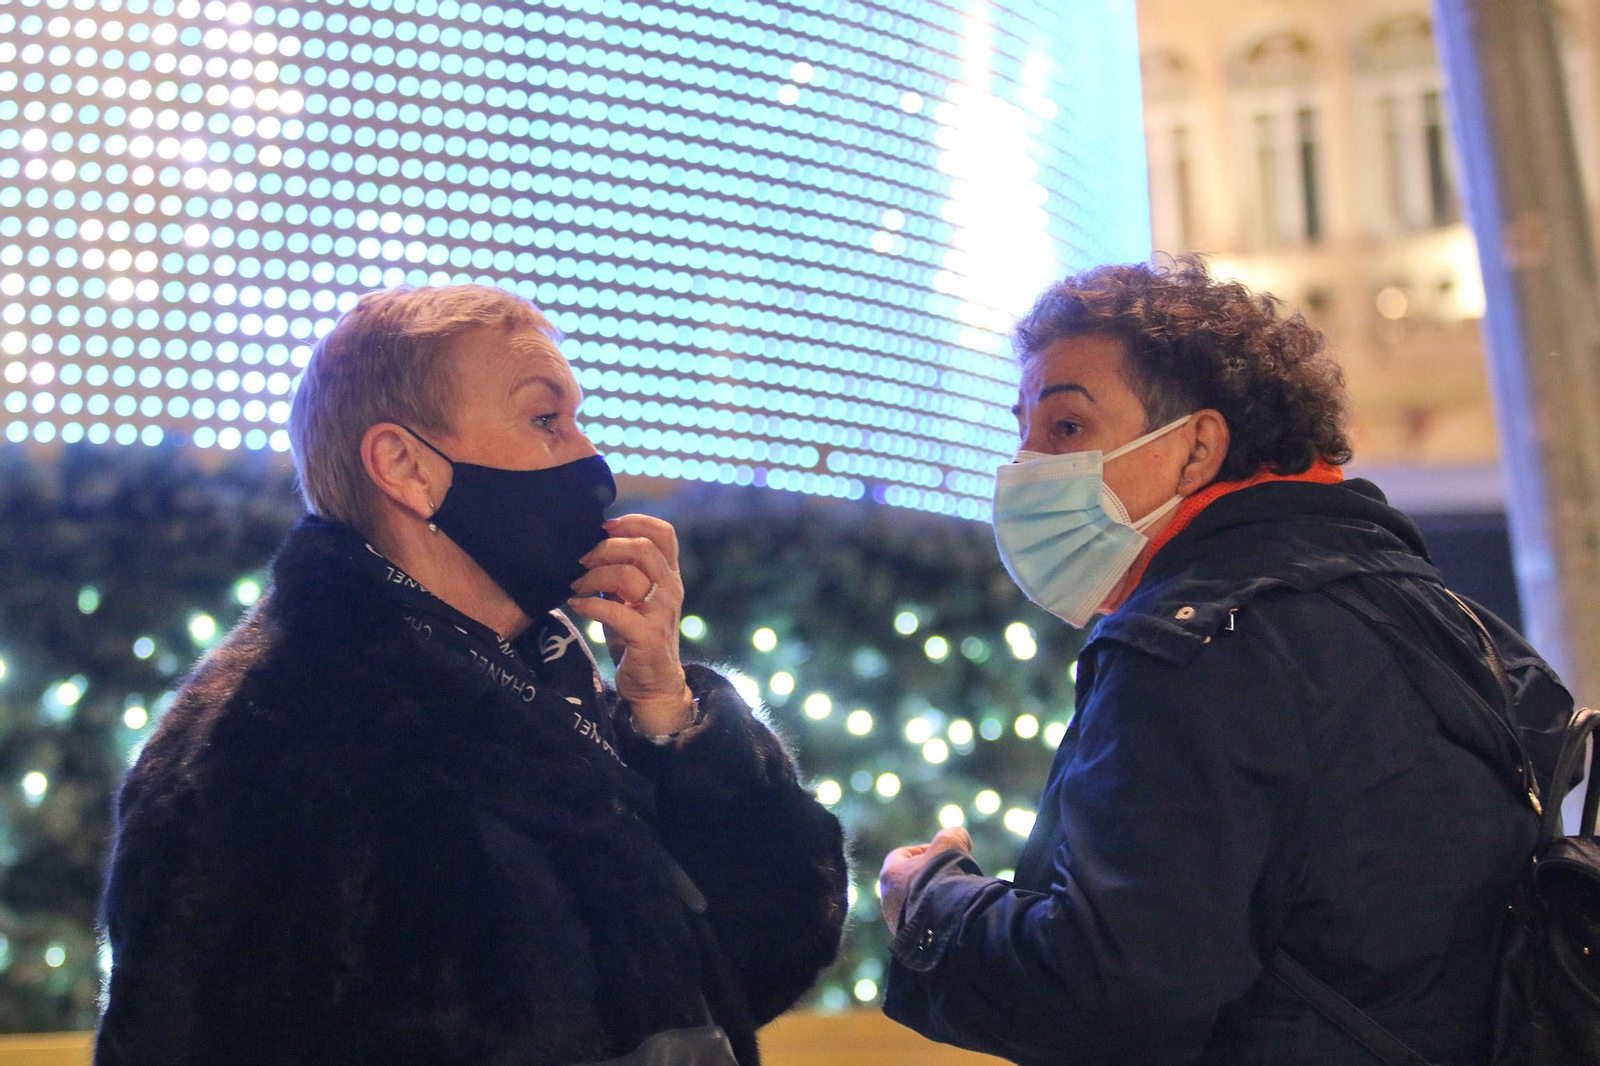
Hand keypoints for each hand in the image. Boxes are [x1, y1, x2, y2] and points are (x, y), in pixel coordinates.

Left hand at [566, 514, 694, 734]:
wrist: (654, 684)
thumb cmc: (637, 636)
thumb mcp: (631, 599)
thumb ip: (620, 574)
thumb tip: (590, 547)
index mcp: (668, 576)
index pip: (664, 533)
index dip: (634, 522)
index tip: (604, 528)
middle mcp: (670, 589)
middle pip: (643, 548)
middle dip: (606, 548)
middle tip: (582, 560)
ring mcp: (661, 612)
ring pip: (628, 575)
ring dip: (594, 576)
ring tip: (577, 585)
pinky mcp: (647, 637)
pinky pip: (615, 612)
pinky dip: (590, 605)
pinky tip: (577, 605)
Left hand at [878, 826, 971, 935]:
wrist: (942, 922)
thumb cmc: (942, 879)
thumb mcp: (950, 846)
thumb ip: (952, 836)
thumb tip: (958, 836)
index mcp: (889, 874)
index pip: (901, 856)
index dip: (921, 850)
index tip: (940, 852)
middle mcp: (887, 899)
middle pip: (907, 880)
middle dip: (927, 876)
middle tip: (948, 875)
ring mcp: (896, 922)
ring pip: (913, 903)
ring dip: (929, 897)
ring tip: (951, 896)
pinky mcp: (908, 939)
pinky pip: (919, 922)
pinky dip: (932, 916)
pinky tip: (949, 913)